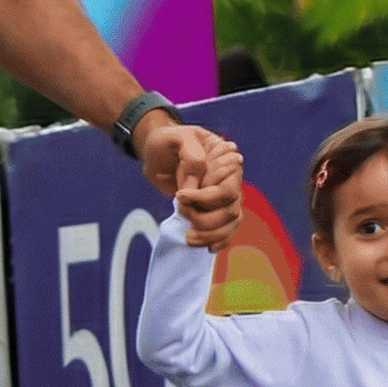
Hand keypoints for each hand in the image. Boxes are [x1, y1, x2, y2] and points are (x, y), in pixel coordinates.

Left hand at [137, 119, 243, 251]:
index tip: (180, 196)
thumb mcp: (178, 138)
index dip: (206, 199)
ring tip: (189, 237)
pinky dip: (218, 240)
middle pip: (231, 211)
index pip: (227, 190)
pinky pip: (225, 229)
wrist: (156, 152)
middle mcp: (229, 182)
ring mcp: (222, 197)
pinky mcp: (211, 209)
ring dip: (211, 234)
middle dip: (206, 219)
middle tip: (181, 211)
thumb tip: (196, 186)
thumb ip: (191, 156)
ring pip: (231, 223)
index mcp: (227, 163)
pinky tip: (208, 248)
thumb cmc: (167, 141)